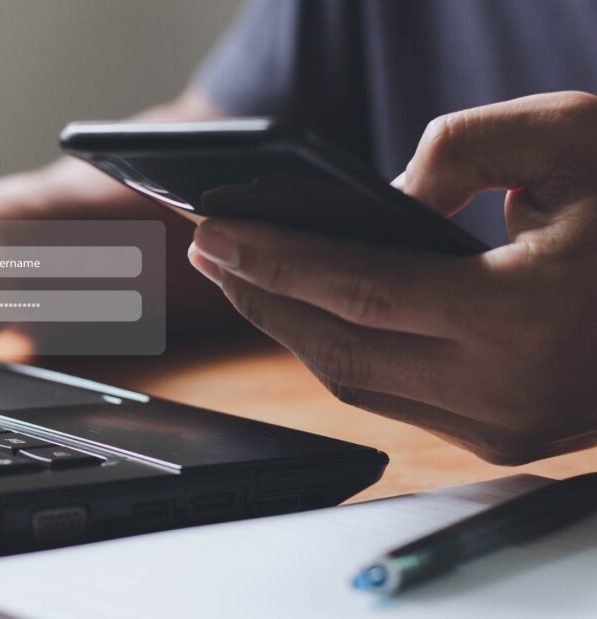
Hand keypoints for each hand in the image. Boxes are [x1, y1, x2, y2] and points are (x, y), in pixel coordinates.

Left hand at [188, 91, 596, 464]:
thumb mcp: (569, 136)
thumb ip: (456, 153)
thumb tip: (372, 203)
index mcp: (524, 316)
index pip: (355, 289)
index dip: (271, 258)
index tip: (209, 230)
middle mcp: (509, 391)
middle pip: (338, 348)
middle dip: (261, 296)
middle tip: (211, 249)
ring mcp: (506, 428)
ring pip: (358, 384)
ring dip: (292, 329)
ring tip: (247, 276)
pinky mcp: (505, 437)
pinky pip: (394, 397)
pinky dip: (343, 352)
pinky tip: (313, 311)